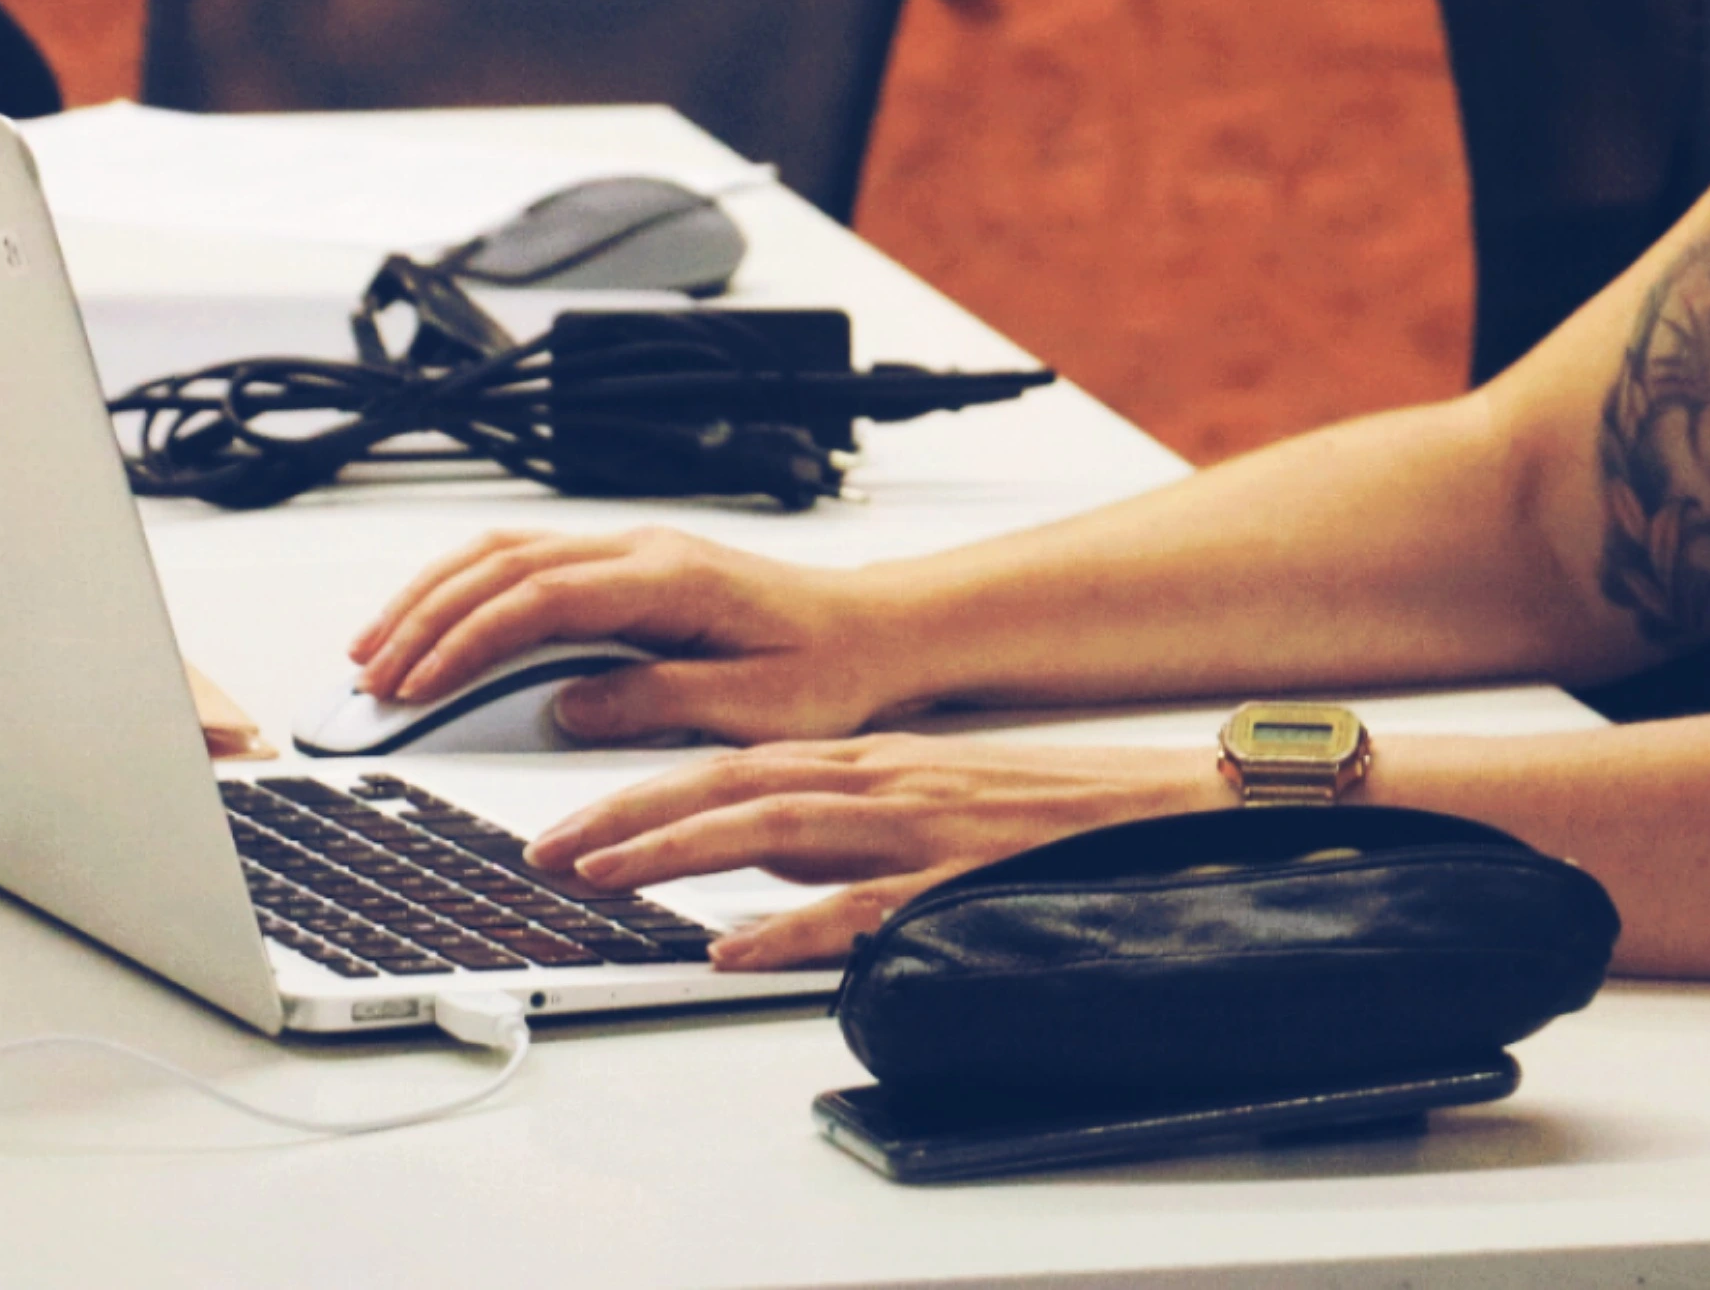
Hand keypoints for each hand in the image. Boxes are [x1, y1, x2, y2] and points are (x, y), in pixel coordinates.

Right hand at [348, 525, 903, 743]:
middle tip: (369, 680)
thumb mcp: (751, 707)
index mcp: (668, 578)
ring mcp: (630, 550)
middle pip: (503, 566)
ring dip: (432, 596)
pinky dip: (467, 590)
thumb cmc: (825, 668)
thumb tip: (566, 707)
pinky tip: (434, 624)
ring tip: (374, 650)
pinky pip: (528, 564)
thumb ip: (656, 703)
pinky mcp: (626, 567)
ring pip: (505, 554)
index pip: (539, 599)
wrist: (871, 631)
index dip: (466, 642)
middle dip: (424, 619)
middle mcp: (641, 550)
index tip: (416, 689)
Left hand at [523, 734, 1216, 967]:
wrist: (1164, 801)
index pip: (733, 765)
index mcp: (872, 764)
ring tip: (604, 879)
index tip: (568, 824)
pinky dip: (786, 926)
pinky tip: (732, 945)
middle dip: (627, 816)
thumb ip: (843, 827)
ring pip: (775, 830)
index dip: (642, 793)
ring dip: (678, 851)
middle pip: (730, 787)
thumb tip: (755, 869)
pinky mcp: (956, 880)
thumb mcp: (926, 802)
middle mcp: (882, 783)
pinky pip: (856, 908)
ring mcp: (917, 829)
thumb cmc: (1049, 810)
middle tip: (544, 851)